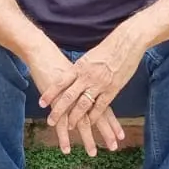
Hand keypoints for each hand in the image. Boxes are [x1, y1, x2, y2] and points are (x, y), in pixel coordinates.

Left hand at [42, 33, 137, 155]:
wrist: (127, 42)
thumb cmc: (109, 46)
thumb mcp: (90, 56)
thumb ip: (82, 68)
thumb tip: (74, 75)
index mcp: (79, 66)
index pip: (60, 82)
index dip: (50, 94)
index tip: (41, 103)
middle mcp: (86, 76)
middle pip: (69, 97)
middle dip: (58, 110)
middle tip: (50, 121)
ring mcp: (99, 84)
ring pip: (83, 104)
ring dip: (75, 117)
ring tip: (69, 127)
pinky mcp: (112, 89)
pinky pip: (101, 106)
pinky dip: (95, 116)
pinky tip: (91, 123)